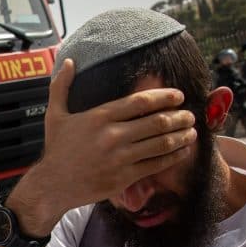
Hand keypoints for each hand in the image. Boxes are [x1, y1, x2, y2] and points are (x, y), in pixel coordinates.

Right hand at [10, 60, 196, 230]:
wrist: (53, 184)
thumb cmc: (56, 149)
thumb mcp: (55, 115)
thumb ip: (62, 87)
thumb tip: (70, 61)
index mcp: (99, 117)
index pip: (140, 102)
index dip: (164, 97)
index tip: (178, 96)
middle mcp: (113, 135)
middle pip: (157, 122)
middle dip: (179, 116)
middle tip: (190, 114)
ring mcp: (120, 157)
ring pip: (161, 143)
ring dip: (181, 136)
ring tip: (192, 131)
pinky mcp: (124, 177)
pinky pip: (156, 165)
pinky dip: (173, 157)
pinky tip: (182, 151)